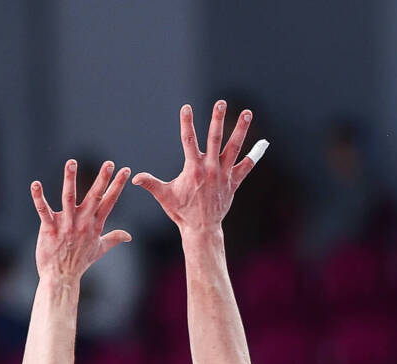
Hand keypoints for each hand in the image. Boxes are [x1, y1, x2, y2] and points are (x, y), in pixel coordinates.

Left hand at [31, 159, 131, 282]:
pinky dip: (39, 197)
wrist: (61, 278)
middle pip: (94, 197)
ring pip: (68, 197)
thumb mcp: (100, 249)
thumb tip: (128, 236)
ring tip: (71, 162)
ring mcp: (66, 225)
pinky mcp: (49, 228)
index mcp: (95, 224)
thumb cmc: (79, 263)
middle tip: (109, 163)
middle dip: (102, 179)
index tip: (126, 170)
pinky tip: (35, 184)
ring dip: (70, 179)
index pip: (109, 201)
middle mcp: (82, 222)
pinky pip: (43, 210)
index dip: (118, 185)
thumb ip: (114, 238)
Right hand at [134, 101, 266, 235]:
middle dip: (217, 119)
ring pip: (234, 148)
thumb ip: (150, 184)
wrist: (201, 228)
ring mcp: (224, 174)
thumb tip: (134, 178)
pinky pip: (245, 167)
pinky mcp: (233, 182)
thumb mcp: (164, 196)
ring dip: (241, 130)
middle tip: (220, 102)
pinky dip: (253, 156)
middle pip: (215, 138)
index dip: (186, 123)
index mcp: (193, 169)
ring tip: (247, 113)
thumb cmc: (181, 211)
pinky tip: (263, 143)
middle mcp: (210, 169)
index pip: (188, 140)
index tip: (186, 107)